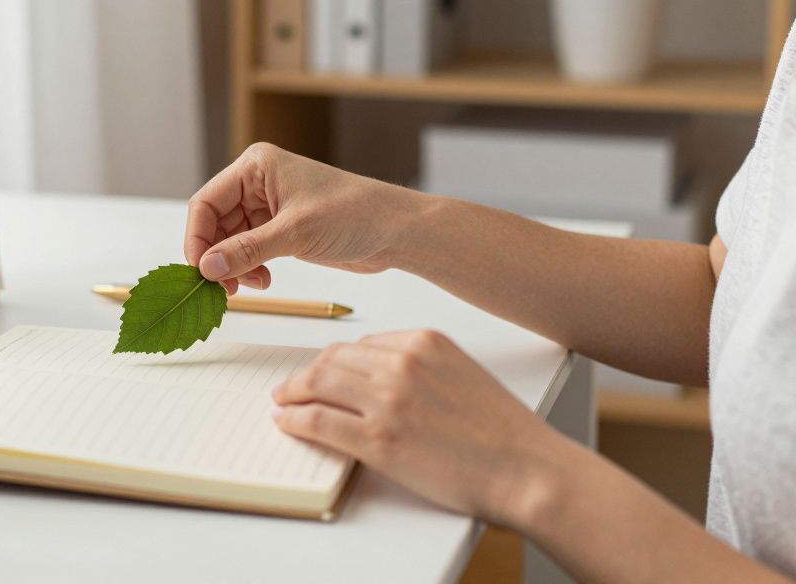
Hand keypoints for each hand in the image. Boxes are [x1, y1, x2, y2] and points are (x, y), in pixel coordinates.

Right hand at [184, 143, 427, 292]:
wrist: (396, 230)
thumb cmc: (355, 214)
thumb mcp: (295, 232)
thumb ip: (247, 250)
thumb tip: (206, 267)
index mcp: (256, 167)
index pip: (206, 202)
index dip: (197, 238)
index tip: (200, 271)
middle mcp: (257, 183)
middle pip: (214, 224)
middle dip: (217, 256)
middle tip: (225, 288)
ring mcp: (269, 206)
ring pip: (229, 240)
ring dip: (234, 266)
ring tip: (252, 286)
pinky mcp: (281, 228)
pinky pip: (248, 250)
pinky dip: (249, 268)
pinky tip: (264, 280)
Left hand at [272, 329, 567, 524]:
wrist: (526, 469)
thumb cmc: (501, 431)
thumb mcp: (460, 373)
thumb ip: (418, 366)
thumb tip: (373, 376)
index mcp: (423, 341)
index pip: (358, 345)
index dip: (332, 360)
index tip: (320, 371)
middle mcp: (402, 363)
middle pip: (332, 359)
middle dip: (306, 374)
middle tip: (291, 388)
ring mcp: (388, 400)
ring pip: (319, 384)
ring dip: (293, 393)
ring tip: (284, 403)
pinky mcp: (379, 438)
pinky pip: (320, 421)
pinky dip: (295, 420)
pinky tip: (287, 423)